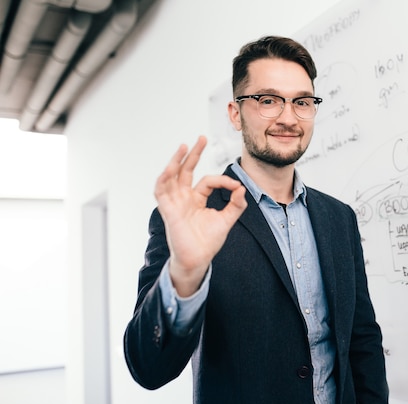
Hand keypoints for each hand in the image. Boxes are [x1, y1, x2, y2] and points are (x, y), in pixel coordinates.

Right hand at [154, 136, 246, 296]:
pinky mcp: (168, 210)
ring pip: (172, 176)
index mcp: (197, 199)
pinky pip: (161, 191)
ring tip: (184, 146)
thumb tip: (242, 188)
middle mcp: (184, 198)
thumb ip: (236, 204)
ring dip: (176, 161)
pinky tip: (170, 169)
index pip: (208, 181)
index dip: (223, 181)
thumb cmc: (209, 242)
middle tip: (201, 137)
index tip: (236, 186)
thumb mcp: (227, 220)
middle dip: (194, 154)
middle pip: (186, 170)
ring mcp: (175, 203)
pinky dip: (164, 179)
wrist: (198, 260)